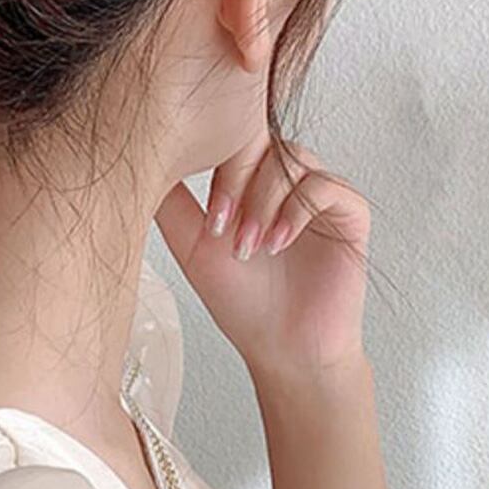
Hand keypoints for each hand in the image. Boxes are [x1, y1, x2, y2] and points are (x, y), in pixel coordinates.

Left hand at [154, 133, 371, 377]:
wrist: (282, 350)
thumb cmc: (240, 299)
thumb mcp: (190, 243)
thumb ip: (169, 201)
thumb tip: (137, 161)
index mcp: (252, 176)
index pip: (233, 138)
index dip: (214, 165)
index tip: (205, 214)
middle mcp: (286, 177)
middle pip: (262, 142)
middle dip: (237, 182)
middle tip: (222, 229)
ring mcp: (319, 192)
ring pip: (291, 159)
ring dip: (264, 200)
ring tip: (248, 246)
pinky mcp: (351, 213)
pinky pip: (326, 187)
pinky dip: (296, 211)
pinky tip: (277, 242)